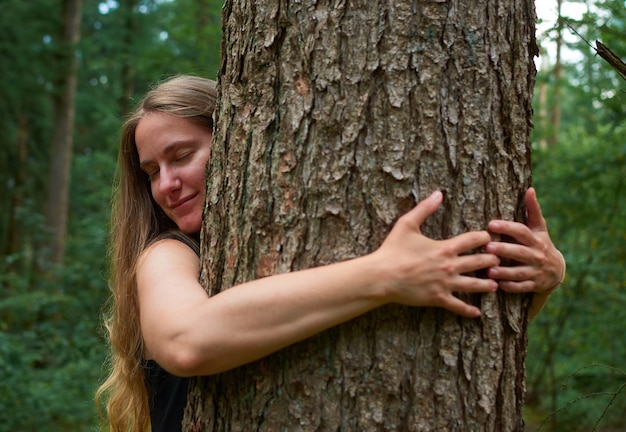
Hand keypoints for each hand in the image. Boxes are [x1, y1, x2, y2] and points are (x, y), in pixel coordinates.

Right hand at [375, 191, 498, 317]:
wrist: (382, 276)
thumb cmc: (392, 249)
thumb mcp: (407, 224)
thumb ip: (425, 208)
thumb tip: (438, 193)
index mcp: (445, 248)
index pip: (474, 240)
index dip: (485, 238)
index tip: (488, 238)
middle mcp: (450, 266)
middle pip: (480, 262)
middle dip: (491, 260)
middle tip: (497, 260)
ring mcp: (445, 284)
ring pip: (475, 285)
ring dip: (487, 285)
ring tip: (494, 285)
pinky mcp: (438, 298)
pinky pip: (458, 306)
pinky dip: (469, 311)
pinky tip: (476, 313)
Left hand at [486, 187, 565, 294]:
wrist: (556, 270)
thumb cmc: (541, 244)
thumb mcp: (539, 228)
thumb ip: (533, 210)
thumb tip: (530, 189)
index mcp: (536, 239)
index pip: (522, 231)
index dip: (508, 227)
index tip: (491, 224)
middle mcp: (537, 255)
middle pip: (520, 252)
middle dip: (505, 250)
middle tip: (488, 248)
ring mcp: (536, 271)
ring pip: (520, 272)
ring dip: (505, 272)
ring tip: (489, 270)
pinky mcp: (534, 285)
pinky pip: (522, 287)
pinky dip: (511, 286)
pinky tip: (498, 285)